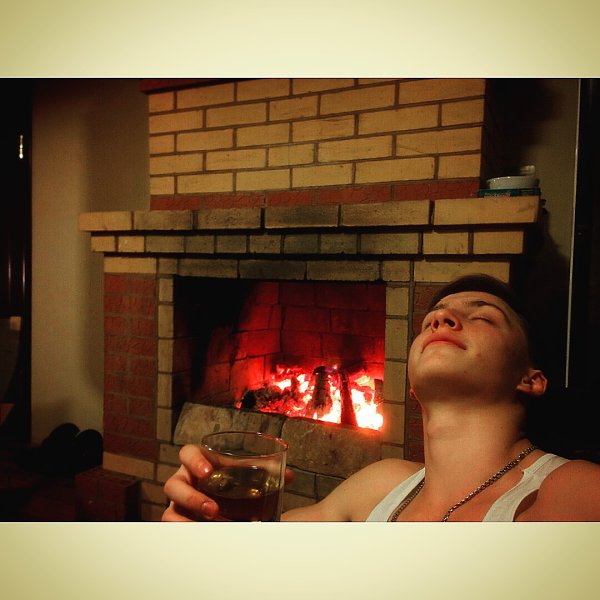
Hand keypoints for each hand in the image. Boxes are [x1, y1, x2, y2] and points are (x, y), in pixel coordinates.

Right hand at [161, 443, 294, 521]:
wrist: (227, 499)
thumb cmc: (233, 479)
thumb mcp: (246, 473)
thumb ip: (264, 470)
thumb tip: (288, 475)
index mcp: (199, 461)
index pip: (187, 453)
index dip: (194, 461)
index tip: (207, 472)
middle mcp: (184, 480)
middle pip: (173, 485)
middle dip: (191, 498)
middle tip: (213, 509)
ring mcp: (179, 502)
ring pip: (170, 509)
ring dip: (187, 519)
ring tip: (209, 526)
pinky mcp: (179, 519)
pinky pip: (174, 526)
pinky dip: (186, 531)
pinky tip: (202, 536)